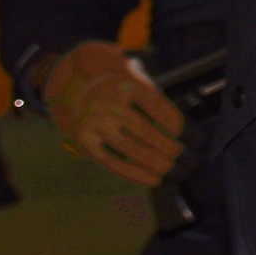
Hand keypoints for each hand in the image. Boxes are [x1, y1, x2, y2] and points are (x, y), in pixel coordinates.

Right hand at [42, 41, 183, 186]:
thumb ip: (153, 88)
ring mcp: (96, 123)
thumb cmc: (118, 87)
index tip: (180, 133)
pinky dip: (136, 174)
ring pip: (132, 150)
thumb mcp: (134, 75)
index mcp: (126, 85)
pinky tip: (153, 179)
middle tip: (179, 154)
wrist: (76, 89)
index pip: (159, 108)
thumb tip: (174, 115)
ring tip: (169, 168)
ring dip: (156, 163)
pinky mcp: (85, 140)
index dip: (173, 124)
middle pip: (147, 133)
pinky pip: (113, 162)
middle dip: (168, 147)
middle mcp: (109, 104)